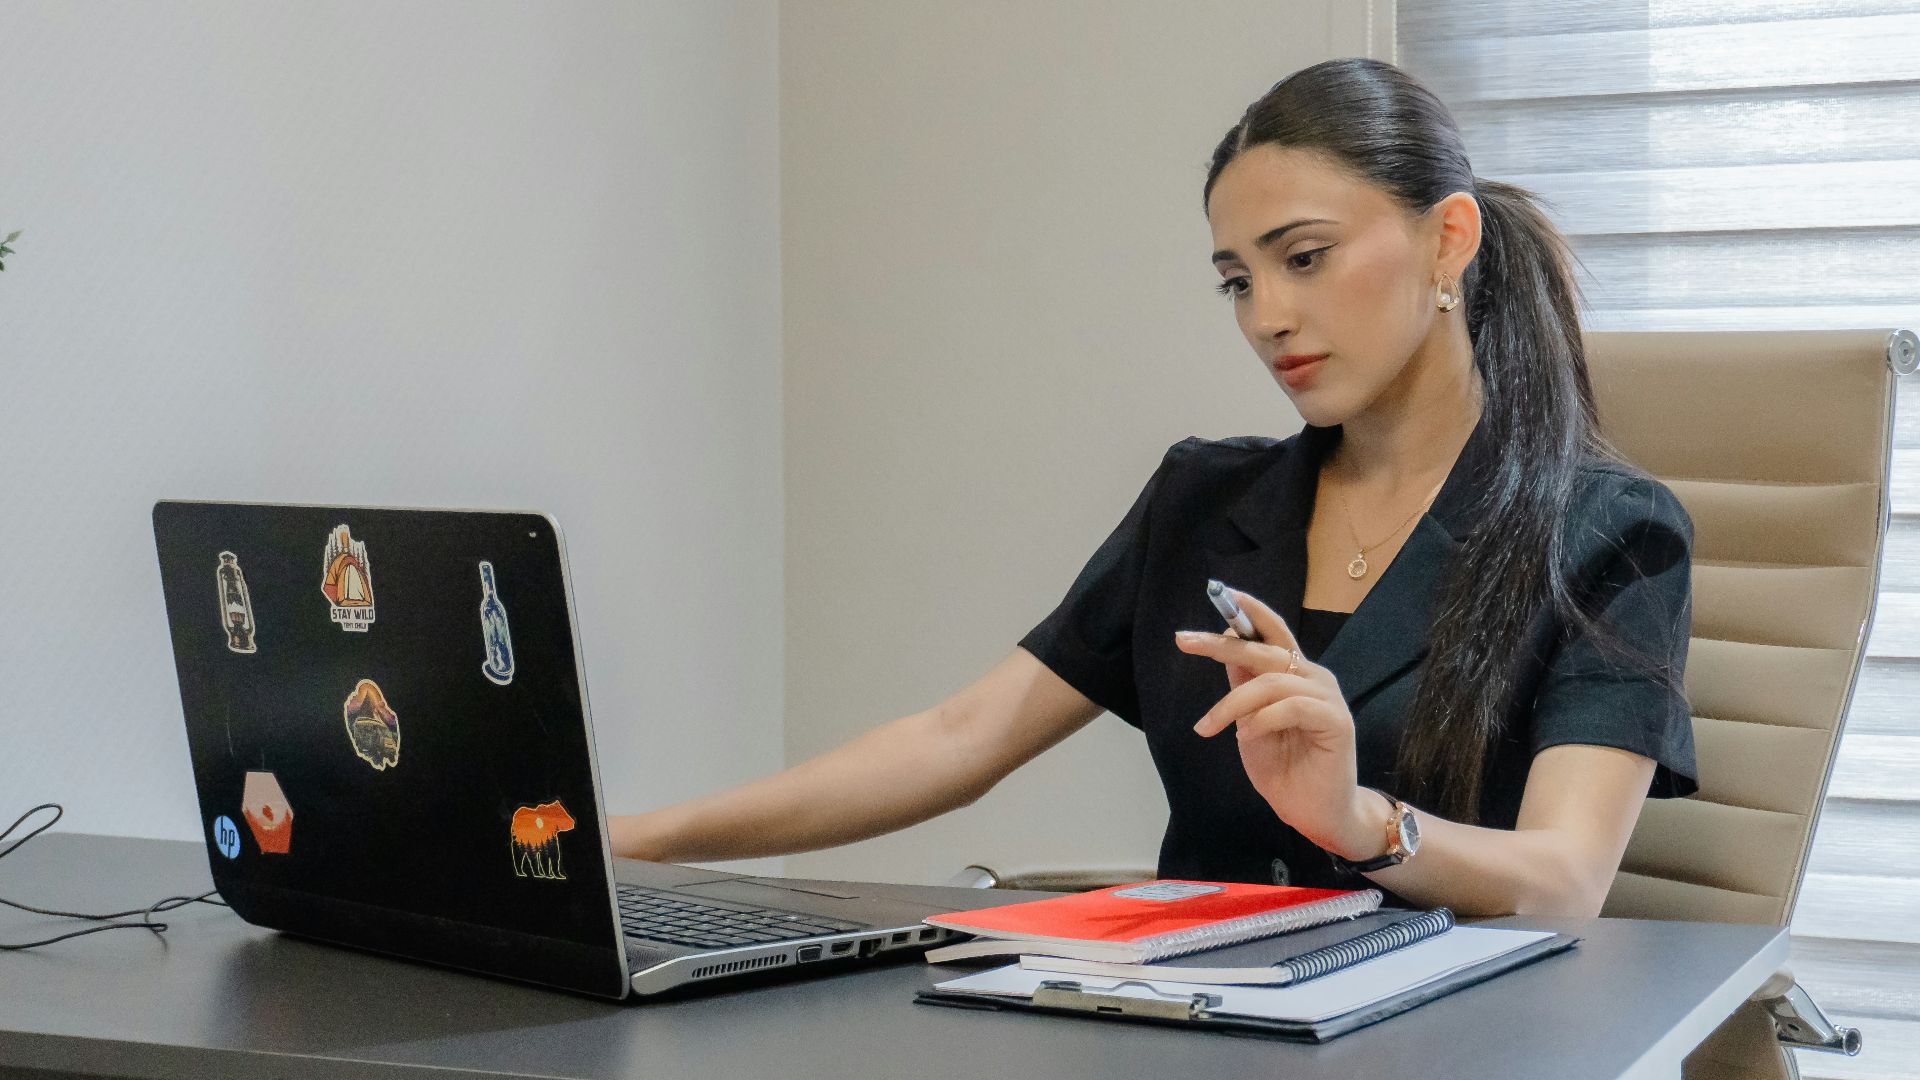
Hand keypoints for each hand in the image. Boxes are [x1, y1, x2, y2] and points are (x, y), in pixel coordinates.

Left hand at [1173, 589, 1380, 860]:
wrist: (1315, 814)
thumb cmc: (1285, 770)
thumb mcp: (1249, 724)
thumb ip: (1243, 687)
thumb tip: (1226, 646)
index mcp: (1294, 674)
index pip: (1273, 631)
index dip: (1248, 611)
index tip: (1218, 593)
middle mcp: (1314, 678)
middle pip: (1266, 648)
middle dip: (1222, 642)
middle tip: (1184, 641)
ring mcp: (1328, 698)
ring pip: (1272, 680)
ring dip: (1233, 703)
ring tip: (1210, 727)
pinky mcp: (1337, 722)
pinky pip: (1291, 707)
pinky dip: (1261, 720)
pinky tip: (1247, 737)